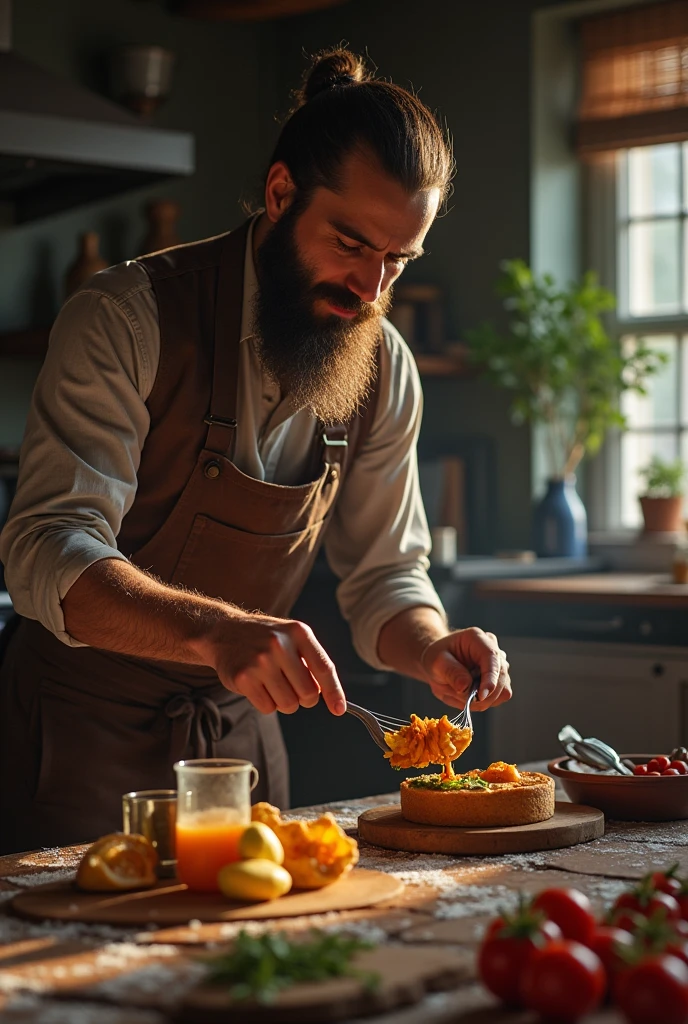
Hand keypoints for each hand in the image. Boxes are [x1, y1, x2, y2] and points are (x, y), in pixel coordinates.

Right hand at [207, 614, 345, 716]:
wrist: (224, 632)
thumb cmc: (264, 639)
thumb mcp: (291, 637)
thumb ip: (311, 660)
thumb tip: (327, 694)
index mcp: (298, 632)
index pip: (324, 668)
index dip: (334, 692)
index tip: (339, 709)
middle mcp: (280, 644)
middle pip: (308, 693)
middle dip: (304, 698)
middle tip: (292, 687)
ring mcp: (260, 661)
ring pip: (289, 704)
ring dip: (284, 702)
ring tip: (272, 683)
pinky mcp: (243, 677)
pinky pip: (268, 708)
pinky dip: (266, 703)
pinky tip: (258, 686)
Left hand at [420, 627, 510, 710]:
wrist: (440, 663)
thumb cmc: (437, 658)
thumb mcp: (436, 662)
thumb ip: (450, 672)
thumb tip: (465, 687)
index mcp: (477, 639)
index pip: (492, 657)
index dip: (490, 678)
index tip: (481, 696)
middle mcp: (494, 650)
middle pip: (501, 677)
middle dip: (482, 694)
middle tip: (458, 695)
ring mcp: (499, 666)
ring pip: (502, 691)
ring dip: (480, 700)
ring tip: (457, 692)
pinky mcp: (500, 681)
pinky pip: (498, 699)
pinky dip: (481, 703)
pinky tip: (466, 694)